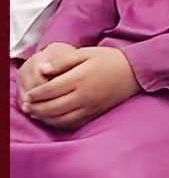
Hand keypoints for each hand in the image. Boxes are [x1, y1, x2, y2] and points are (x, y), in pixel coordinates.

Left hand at [22, 46, 139, 129]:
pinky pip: (71, 123)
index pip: (51, 89)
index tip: (28, 94)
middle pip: (52, 107)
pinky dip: (58, 124)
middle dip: (36, 108)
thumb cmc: (110, 59)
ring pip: (60, 118)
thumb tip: (43, 69)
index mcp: (80, 77)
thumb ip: (63, 61)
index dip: (36, 94)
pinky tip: (51, 119)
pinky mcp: (93, 114)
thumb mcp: (87, 53)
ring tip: (35, 113)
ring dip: (44, 118)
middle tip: (26, 106)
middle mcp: (83, 95)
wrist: (134, 72)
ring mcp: (88, 107)